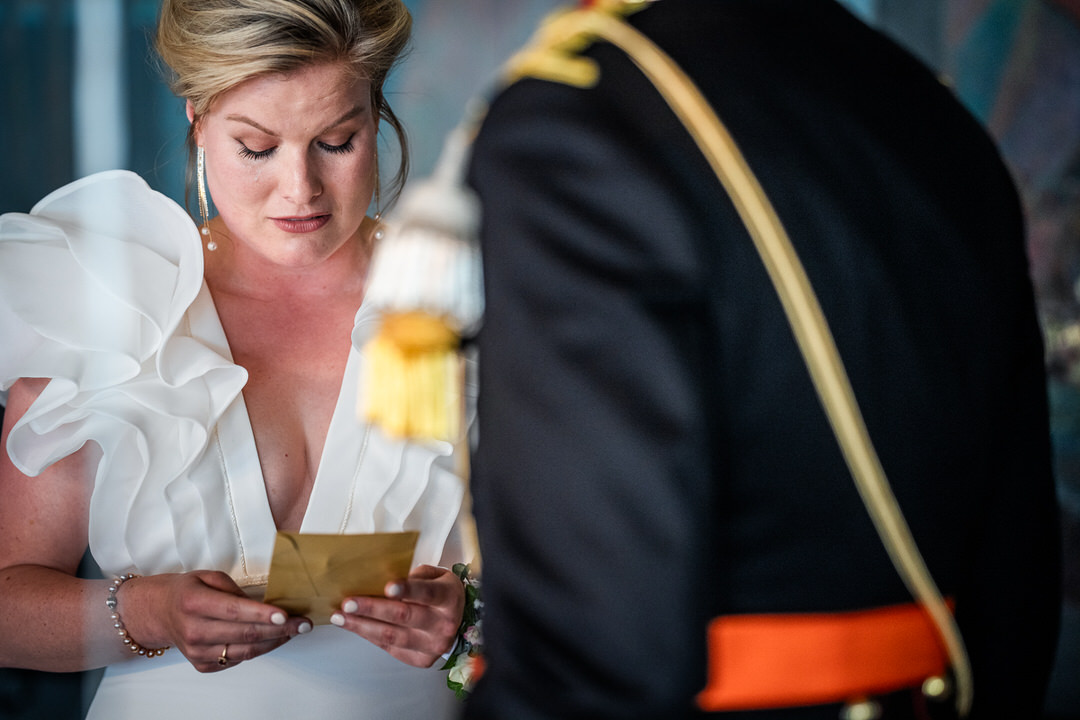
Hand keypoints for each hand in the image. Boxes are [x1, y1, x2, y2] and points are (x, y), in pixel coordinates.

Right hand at [120, 570, 311, 672]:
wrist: (158, 612)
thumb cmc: (187, 591)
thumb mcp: (209, 576)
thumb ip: (235, 589)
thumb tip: (264, 604)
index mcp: (195, 603)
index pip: (235, 611)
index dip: (263, 615)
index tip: (287, 615)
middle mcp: (194, 630)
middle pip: (245, 634)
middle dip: (280, 630)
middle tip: (303, 624)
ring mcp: (197, 651)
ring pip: (245, 652)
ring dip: (274, 642)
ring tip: (294, 631)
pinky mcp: (202, 664)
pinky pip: (236, 660)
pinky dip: (258, 650)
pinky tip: (271, 639)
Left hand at [330, 564, 464, 667]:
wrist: (457, 621)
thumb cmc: (441, 592)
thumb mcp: (435, 576)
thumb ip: (414, 576)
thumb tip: (381, 578)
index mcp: (448, 598)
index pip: (427, 593)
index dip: (407, 589)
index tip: (387, 586)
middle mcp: (443, 625)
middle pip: (404, 617)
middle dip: (373, 609)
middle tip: (349, 603)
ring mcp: (431, 645)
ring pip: (392, 636)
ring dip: (362, 626)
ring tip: (340, 617)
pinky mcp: (420, 659)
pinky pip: (389, 647)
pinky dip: (368, 636)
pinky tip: (353, 626)